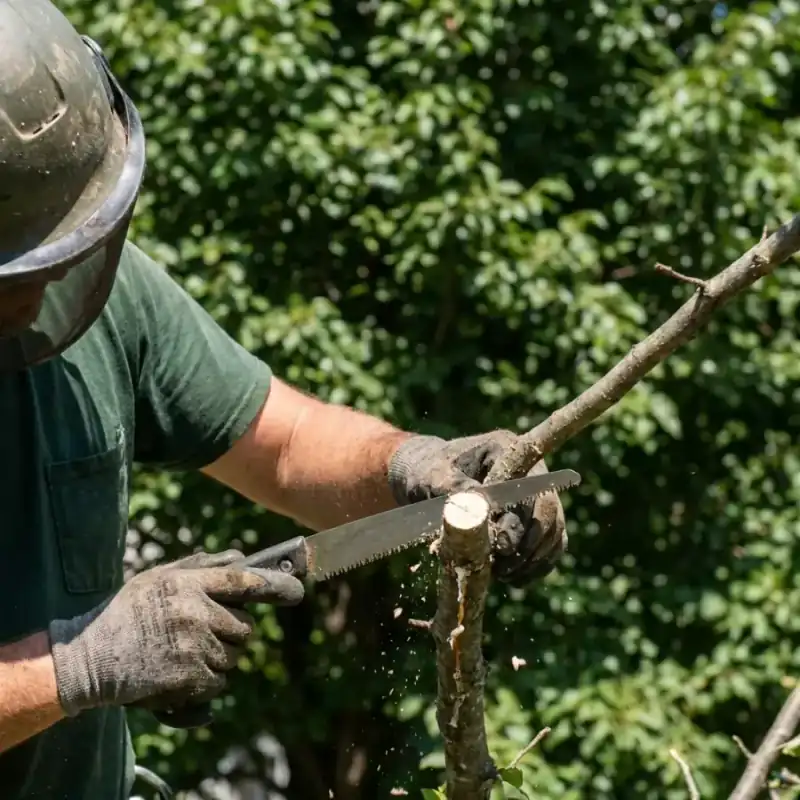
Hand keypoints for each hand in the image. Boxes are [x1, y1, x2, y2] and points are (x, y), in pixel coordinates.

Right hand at [48, 550, 303, 718]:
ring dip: (220, 655)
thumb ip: (203, 565)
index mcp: (188, 585)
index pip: (244, 582)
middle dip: (234, 630)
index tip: (298, 591)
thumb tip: (242, 557)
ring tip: (184, 649)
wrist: (89, 657)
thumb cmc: (127, 611)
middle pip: (246, 626)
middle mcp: (195, 614)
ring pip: (235, 655)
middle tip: (205, 630)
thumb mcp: (159, 577)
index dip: (276, 586)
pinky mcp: (189, 680)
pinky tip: (179, 669)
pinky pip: (219, 682)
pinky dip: (207, 680)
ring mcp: (194, 648)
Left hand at [388, 431, 566, 583]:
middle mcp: (529, 470)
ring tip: (503, 574)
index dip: (521, 519)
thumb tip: (475, 505)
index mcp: (507, 450)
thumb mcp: (432, 475)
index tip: (503, 546)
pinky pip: (551, 545)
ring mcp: (535, 495)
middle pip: (548, 511)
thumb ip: (452, 487)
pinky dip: (536, 565)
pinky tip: (513, 577)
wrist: (426, 478)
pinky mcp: (534, 519)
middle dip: (527, 544)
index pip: (529, 486)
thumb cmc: (426, 471)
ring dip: (533, 559)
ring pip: (554, 531)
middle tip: (501, 567)